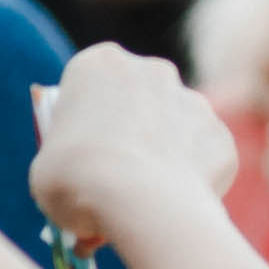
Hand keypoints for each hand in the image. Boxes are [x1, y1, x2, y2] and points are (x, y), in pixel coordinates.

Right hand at [30, 43, 236, 244]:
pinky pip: (201, 160)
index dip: (87, 119)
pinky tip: (171, 204)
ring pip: (175, 129)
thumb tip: (85, 181)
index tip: (82, 149)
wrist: (138, 202)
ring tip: (145, 199)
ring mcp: (192, 101)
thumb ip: (67, 159)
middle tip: (116, 176)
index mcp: (100, 64)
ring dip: (164, 154)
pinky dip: (190, 181)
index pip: (91, 84)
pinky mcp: (220, 137)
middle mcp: (152, 71)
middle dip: (132, 131)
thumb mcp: (48, 170)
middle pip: (139, 101)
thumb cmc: (77, 180)